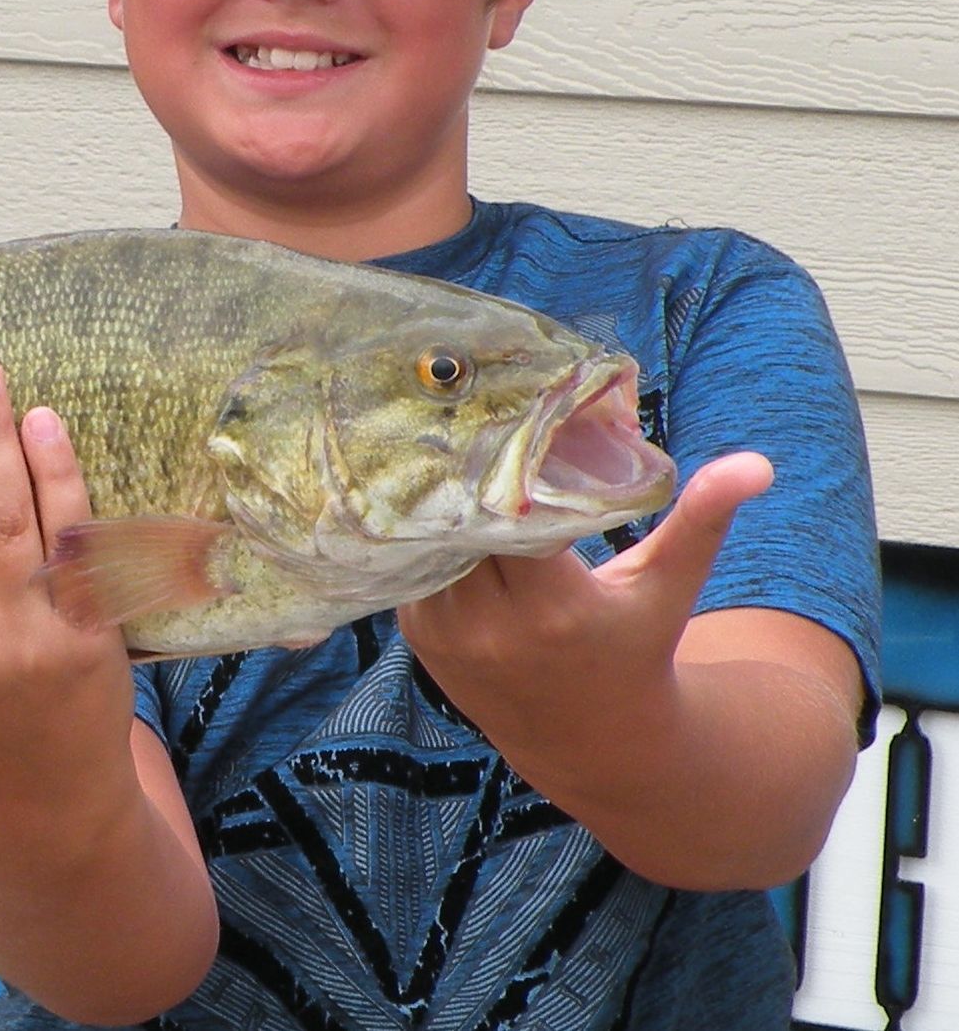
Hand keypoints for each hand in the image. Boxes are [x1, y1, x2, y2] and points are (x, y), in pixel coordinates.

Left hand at [397, 452, 773, 773]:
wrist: (594, 747)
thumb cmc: (638, 650)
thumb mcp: (668, 588)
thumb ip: (701, 521)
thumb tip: (757, 463)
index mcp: (556, 606)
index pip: (510, 513)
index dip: (506, 467)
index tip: (512, 424)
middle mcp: (493, 626)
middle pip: (460, 522)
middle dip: (466, 476)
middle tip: (468, 420)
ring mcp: (449, 636)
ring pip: (425, 544)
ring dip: (437, 504)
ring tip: (447, 451)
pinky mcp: (420, 640)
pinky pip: (410, 568)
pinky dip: (422, 538)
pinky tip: (432, 500)